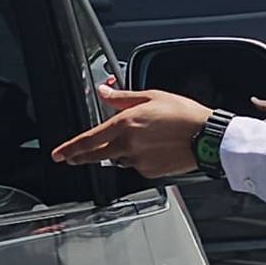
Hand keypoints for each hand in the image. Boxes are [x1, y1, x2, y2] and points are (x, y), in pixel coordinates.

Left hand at [51, 86, 211, 177]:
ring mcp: (138, 161)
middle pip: (95, 156)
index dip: (70, 148)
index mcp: (125, 125)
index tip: (58, 154)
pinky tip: (153, 148)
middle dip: (81, 157)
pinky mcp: (150, 172)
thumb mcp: (152, 96)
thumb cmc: (184, 114)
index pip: (89, 140)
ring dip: (118, 153)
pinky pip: (136, 166)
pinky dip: (138, 159)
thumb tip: (104, 92)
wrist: (207, 137)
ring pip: (118, 159)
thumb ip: (123, 98)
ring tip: (138, 141)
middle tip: (72, 158)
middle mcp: (128, 146)